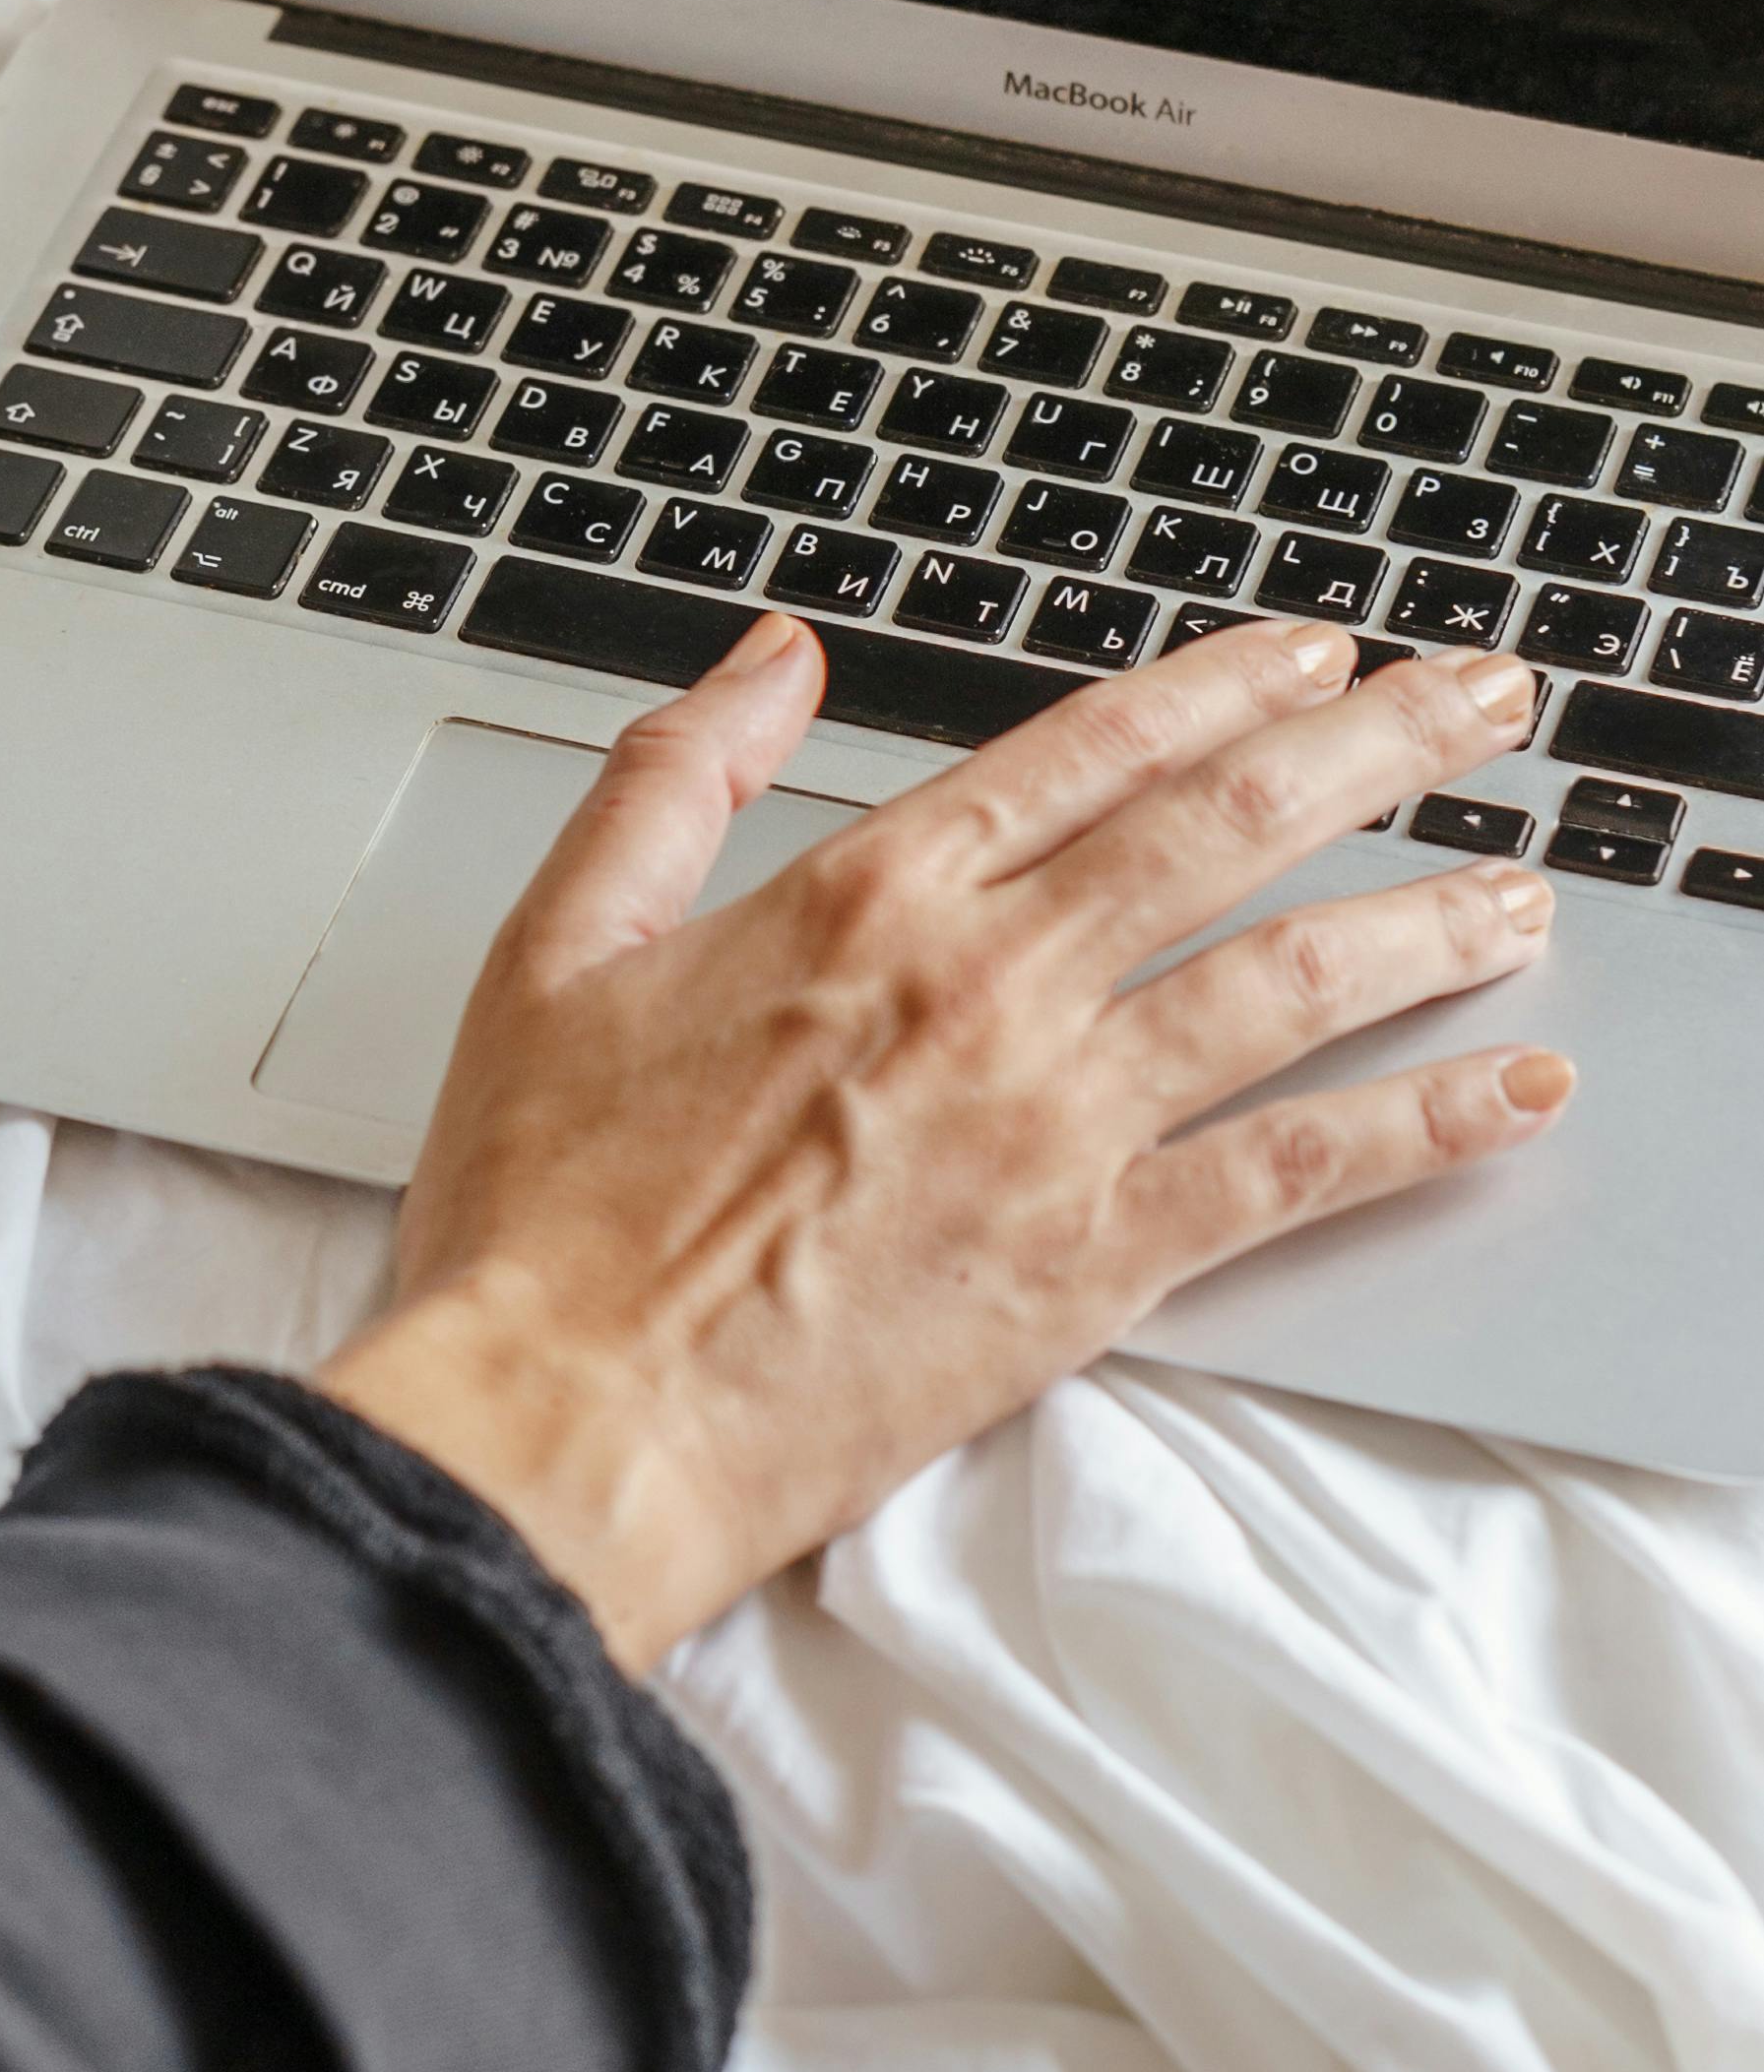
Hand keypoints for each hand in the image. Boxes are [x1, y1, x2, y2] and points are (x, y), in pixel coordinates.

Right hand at [319, 611, 1564, 1670]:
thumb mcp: (558, 944)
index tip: (1312, 655)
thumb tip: (772, 656)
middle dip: (1381, 745)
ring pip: (1292, 979)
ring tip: (1525, 887)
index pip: (1093, 750)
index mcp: (868, 899)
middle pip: (1231, 827)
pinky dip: (1419, 1126)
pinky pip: (1295, 1171)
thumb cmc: (545, 1212)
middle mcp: (990, 985)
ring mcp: (1057, 1121)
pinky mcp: (1094, 1261)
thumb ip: (673, 776)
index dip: (1224, 687)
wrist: (568, 1416)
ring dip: (1428, 918)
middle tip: (1484, 704)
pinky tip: (1510, 1094)